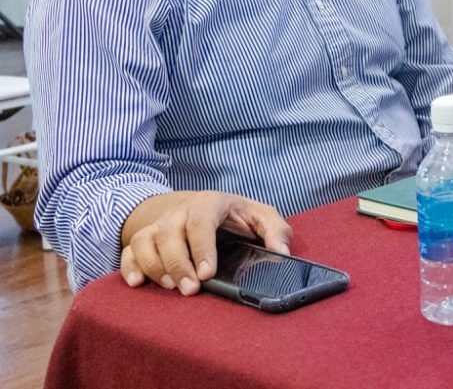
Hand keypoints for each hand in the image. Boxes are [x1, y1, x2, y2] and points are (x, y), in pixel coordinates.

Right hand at [119, 190, 291, 295]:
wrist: (199, 204)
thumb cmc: (234, 215)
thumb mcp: (260, 216)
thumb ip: (276, 231)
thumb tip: (283, 253)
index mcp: (209, 203)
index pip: (201, 223)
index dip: (202, 249)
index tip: (207, 274)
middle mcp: (179, 212)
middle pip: (169, 235)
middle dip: (177, 265)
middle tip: (190, 290)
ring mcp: (159, 224)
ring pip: (145, 242)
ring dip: (154, 267)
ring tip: (171, 288)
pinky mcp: (144, 238)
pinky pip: (129, 250)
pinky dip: (129, 267)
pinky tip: (138, 284)